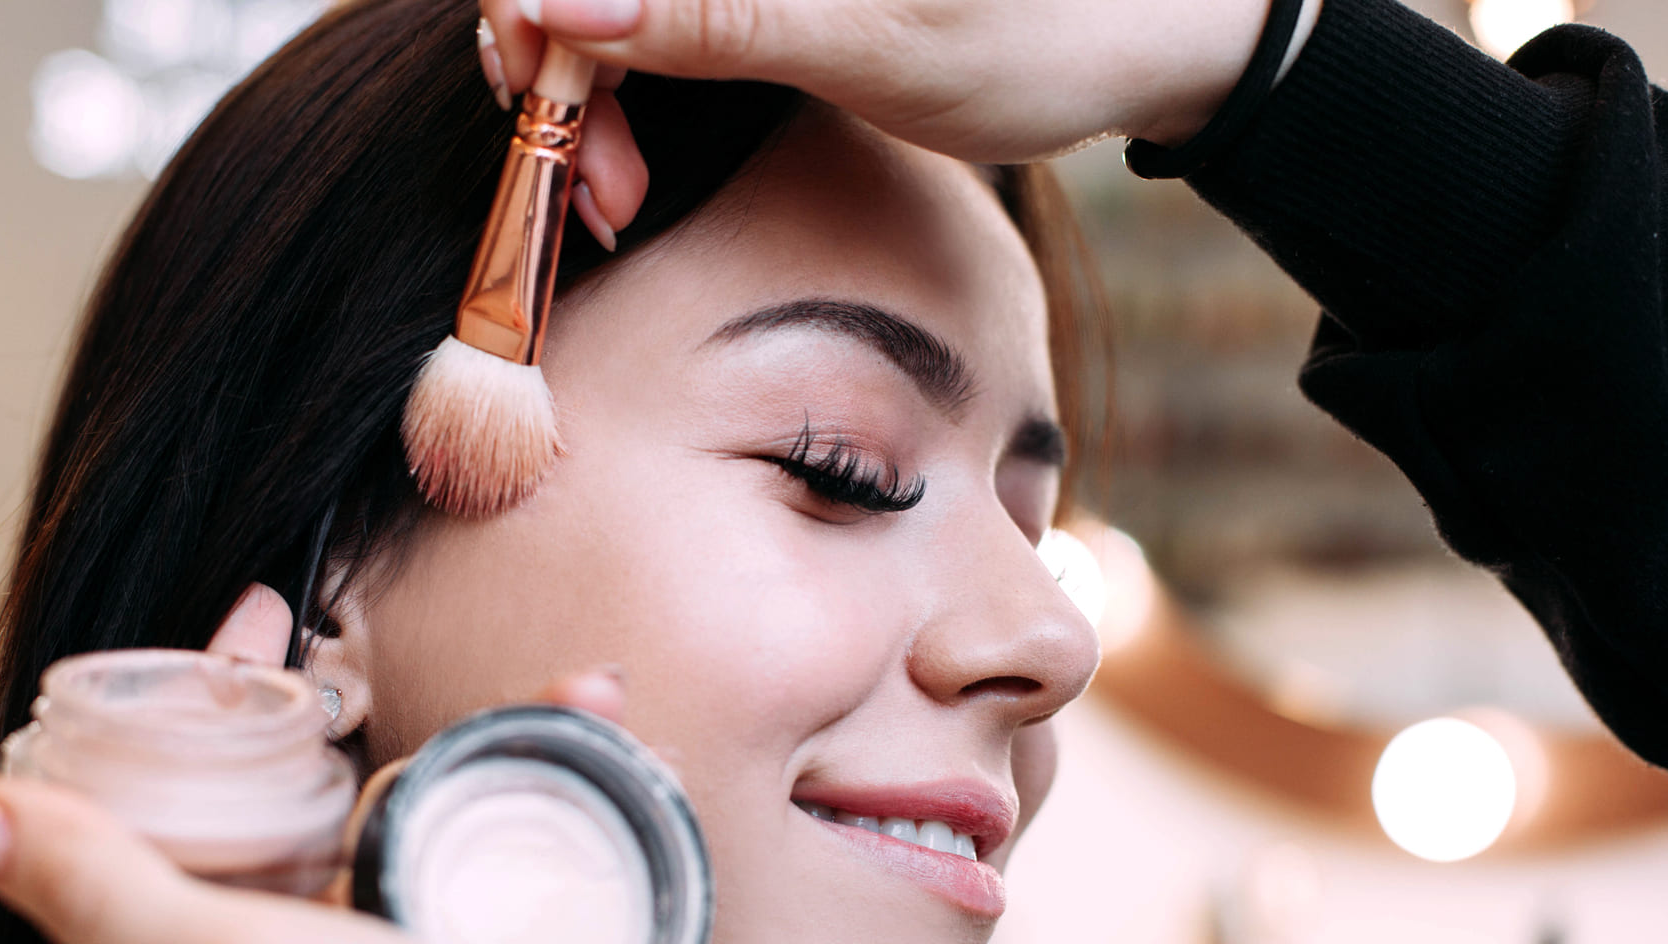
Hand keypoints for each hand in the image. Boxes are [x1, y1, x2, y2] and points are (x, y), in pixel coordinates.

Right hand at [483, 0, 1318, 178]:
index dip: (531, 16)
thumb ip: (715, 18)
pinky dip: (626, 107)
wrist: (1136, 37)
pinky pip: (646, 35)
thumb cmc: (1035, 34)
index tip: (543, 112)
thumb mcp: (873, 43)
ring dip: (590, 110)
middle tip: (605, 197)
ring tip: (624, 199)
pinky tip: (639, 172)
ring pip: (603, 17)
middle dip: (561, 85)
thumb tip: (560, 4)